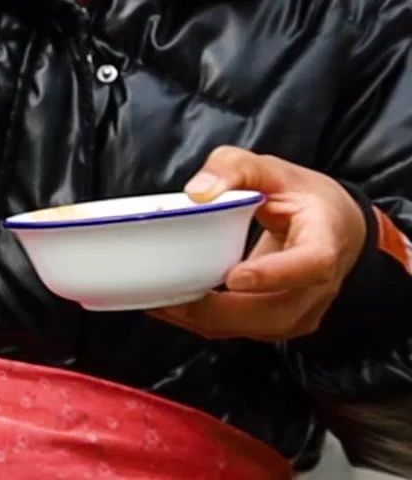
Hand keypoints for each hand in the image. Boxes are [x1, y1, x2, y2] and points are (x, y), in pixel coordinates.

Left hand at [151, 147, 365, 340]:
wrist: (335, 226)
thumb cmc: (304, 197)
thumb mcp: (270, 169)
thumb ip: (232, 168)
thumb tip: (197, 191)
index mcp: (325, 241)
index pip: (311, 265)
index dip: (273, 275)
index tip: (234, 276)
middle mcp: (319, 285)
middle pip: (276, 312)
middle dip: (220, 310)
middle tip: (171, 296)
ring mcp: (303, 309)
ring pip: (257, 328)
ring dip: (208, 320)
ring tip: (162, 302)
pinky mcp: (282, 320)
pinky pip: (245, 329)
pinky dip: (209, 322)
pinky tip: (176, 306)